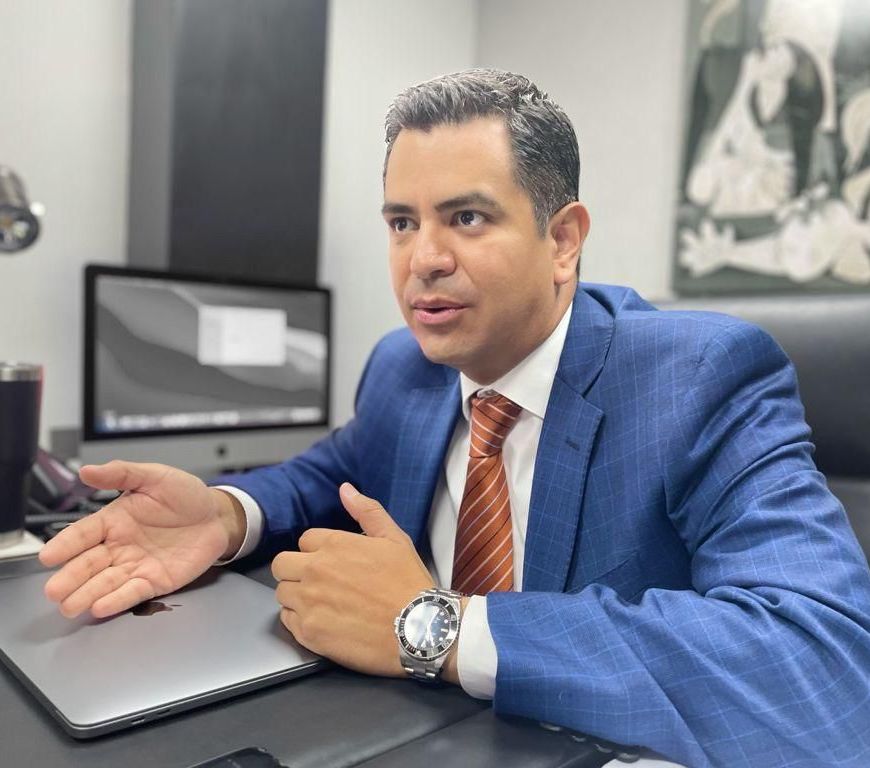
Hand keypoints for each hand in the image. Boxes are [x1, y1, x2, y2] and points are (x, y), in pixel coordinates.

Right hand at [39, 461, 242, 618]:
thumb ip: (122, 473)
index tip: (48, 556)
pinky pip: (132, 592)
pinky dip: (116, 600)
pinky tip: (99, 607)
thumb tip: (88, 470)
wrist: (218, 516)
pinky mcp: (154, 581)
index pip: (83, 533)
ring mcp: (135, 565)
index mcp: (114, 520)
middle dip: (69, 577)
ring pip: (105, 582)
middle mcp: (120, 546)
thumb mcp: (155, 476)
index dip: (65, 544)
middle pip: (88, 563)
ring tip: (68, 606)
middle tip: (53, 590)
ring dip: (86, 595)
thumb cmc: (186, 495)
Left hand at [272, 483, 433, 676]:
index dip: (318, 551)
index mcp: (333, 545)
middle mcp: (315, 571)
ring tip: (323, 604)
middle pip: (282, 564)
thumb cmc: (408, 584)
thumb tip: (346, 490)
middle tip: (319, 582)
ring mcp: (308, 602)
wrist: (418, 628)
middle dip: (296, 570)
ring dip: (297, 595)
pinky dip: (299, 620)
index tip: (333, 563)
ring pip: (282, 593)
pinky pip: (287, 620)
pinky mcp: (308, 632)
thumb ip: (367, 511)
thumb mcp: (394, 538)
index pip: (305, 540)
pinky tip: (323, 621)